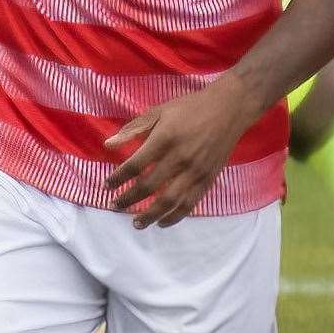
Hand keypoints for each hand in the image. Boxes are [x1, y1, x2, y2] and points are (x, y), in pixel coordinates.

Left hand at [103, 76, 260, 227]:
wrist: (227, 110)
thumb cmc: (188, 108)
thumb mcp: (157, 111)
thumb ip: (132, 129)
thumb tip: (107, 145)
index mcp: (164, 139)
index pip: (135, 165)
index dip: (118, 178)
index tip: (106, 186)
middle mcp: (179, 158)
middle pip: (149, 186)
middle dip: (129, 199)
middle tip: (114, 206)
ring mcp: (196, 172)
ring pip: (170, 201)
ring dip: (151, 214)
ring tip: (136, 223)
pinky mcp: (208, 180)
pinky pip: (190, 204)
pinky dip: (175, 216)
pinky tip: (162, 222)